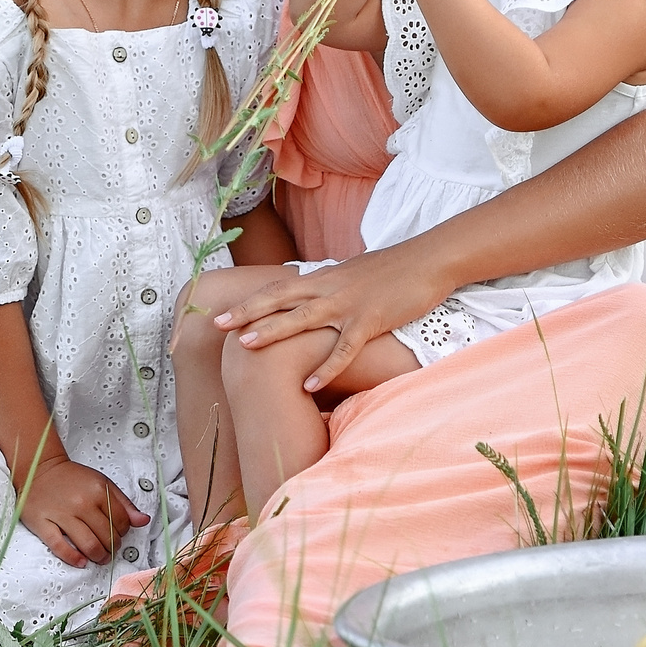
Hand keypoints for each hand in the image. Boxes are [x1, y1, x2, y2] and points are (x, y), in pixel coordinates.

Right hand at [20, 457, 146, 566]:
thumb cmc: (72, 478)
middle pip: (106, 536)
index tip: (119, 535)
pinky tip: (81, 561)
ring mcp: (61, 514)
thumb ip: (123, 503)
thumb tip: (143, 521)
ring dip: (98, 556)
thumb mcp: (102, 483)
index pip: (121, 522)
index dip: (124, 533)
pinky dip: (73, 557)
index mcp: (98, 491)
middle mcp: (81, 503)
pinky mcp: (42, 523)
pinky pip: (59, 546)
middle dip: (113, 547)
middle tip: (110, 550)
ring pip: (87, 544)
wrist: (38, 470)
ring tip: (100, 558)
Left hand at [216, 243, 454, 392]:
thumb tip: (308, 297)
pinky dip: (325, 368)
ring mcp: (348, 304)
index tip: (221, 311)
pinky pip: (343, 348)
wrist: (428, 261)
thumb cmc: (392, 271)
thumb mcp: (352, 275)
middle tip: (217, 325)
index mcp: (323, 278)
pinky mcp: (370, 321)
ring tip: (246, 346)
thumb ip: (327, 287)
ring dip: (272, 332)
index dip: (249, 300)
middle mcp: (329, 288)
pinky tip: (309, 385)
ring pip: (303, 319)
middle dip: (246, 312)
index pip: (277, 288)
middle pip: (279, 299)